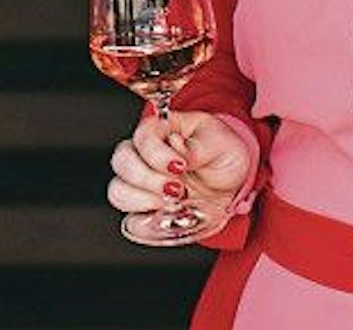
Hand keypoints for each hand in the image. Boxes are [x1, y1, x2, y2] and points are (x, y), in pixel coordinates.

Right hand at [107, 111, 252, 243]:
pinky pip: (130, 220)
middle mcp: (144, 155)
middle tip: (178, 188)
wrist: (233, 183)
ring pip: (118, 190)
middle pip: (122, 162)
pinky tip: (167, 218)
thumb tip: (179, 150)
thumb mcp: (220, 144)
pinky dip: (145, 223)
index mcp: (161, 130)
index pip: (142, 136)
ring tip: (173, 203)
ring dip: (144, 200)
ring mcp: (142, 183)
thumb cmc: (223, 154)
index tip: (181, 165)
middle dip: (148, 179)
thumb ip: (198, 147)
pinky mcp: (146, 210)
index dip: (157, 153)